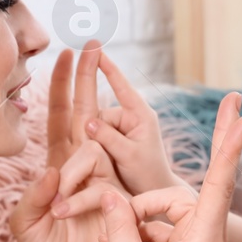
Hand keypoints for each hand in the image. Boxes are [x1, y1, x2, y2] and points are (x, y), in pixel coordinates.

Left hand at [6, 51, 124, 241]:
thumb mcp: (25, 226)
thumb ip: (30, 198)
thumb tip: (50, 172)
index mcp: (59, 167)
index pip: (61, 117)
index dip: (64, 86)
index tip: (68, 53)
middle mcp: (84, 167)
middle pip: (85, 114)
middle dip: (88, 79)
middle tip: (93, 45)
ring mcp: (103, 180)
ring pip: (90, 153)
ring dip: (74, 175)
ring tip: (61, 211)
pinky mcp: (117, 199)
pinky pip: (100, 184)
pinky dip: (82, 195)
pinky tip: (68, 213)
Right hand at [58, 42, 183, 206]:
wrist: (154, 194)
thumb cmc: (148, 175)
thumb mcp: (130, 156)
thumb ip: (110, 138)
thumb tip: (88, 121)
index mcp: (141, 114)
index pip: (122, 85)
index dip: (107, 67)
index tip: (95, 48)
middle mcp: (130, 116)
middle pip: (99, 113)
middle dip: (97, 129)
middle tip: (103, 144)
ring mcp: (120, 128)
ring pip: (94, 128)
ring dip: (94, 143)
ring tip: (108, 164)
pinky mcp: (112, 139)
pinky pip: (95, 137)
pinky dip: (94, 148)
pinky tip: (100, 163)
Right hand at [97, 91, 241, 241]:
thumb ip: (118, 226)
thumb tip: (108, 194)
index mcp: (201, 238)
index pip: (217, 183)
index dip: (228, 147)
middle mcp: (204, 235)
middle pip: (192, 185)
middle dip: (216, 142)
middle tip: (238, 98)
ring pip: (166, 209)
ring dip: (138, 219)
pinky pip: (161, 226)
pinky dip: (140, 232)